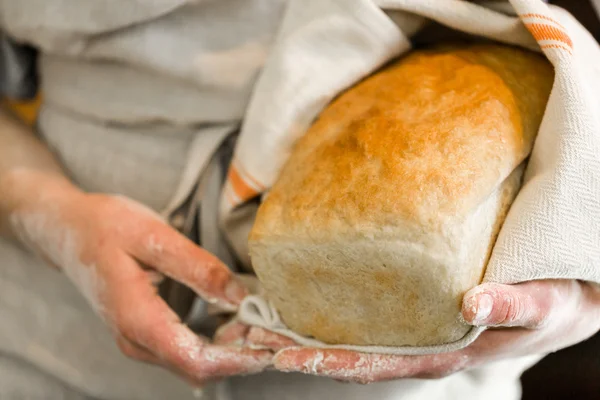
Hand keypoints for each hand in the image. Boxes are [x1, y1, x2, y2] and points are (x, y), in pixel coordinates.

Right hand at [6, 171, 271, 385]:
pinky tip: (236, 318)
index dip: (240, 360)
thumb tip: (239, 295)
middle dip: (244, 354)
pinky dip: (217, 341)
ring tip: (262, 319)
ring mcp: (138, 340)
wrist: (65, 229)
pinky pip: (186, 349)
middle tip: (279, 330)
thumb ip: (197, 267)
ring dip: (233, 348)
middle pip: (199, 366)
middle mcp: (136, 340)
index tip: (273, 348)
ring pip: (194, 361)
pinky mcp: (144, 332)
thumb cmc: (104, 226)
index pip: (196, 360)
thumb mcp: (153, 235)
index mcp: (137, 318)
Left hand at [249, 279, 599, 383]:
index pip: (376, 363)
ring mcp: (412, 333)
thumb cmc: (556, 303)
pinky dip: (328, 312)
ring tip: (257, 319)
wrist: (561, 298)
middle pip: (348, 353)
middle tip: (248, 334)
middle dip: (298, 347)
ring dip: (302, 330)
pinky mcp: (411, 313)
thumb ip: (512, 305)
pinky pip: (364, 317)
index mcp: (442, 353)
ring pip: (349, 336)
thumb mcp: (545, 304)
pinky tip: (302, 298)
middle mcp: (418, 348)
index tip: (285, 356)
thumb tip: (473, 302)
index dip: (330, 361)